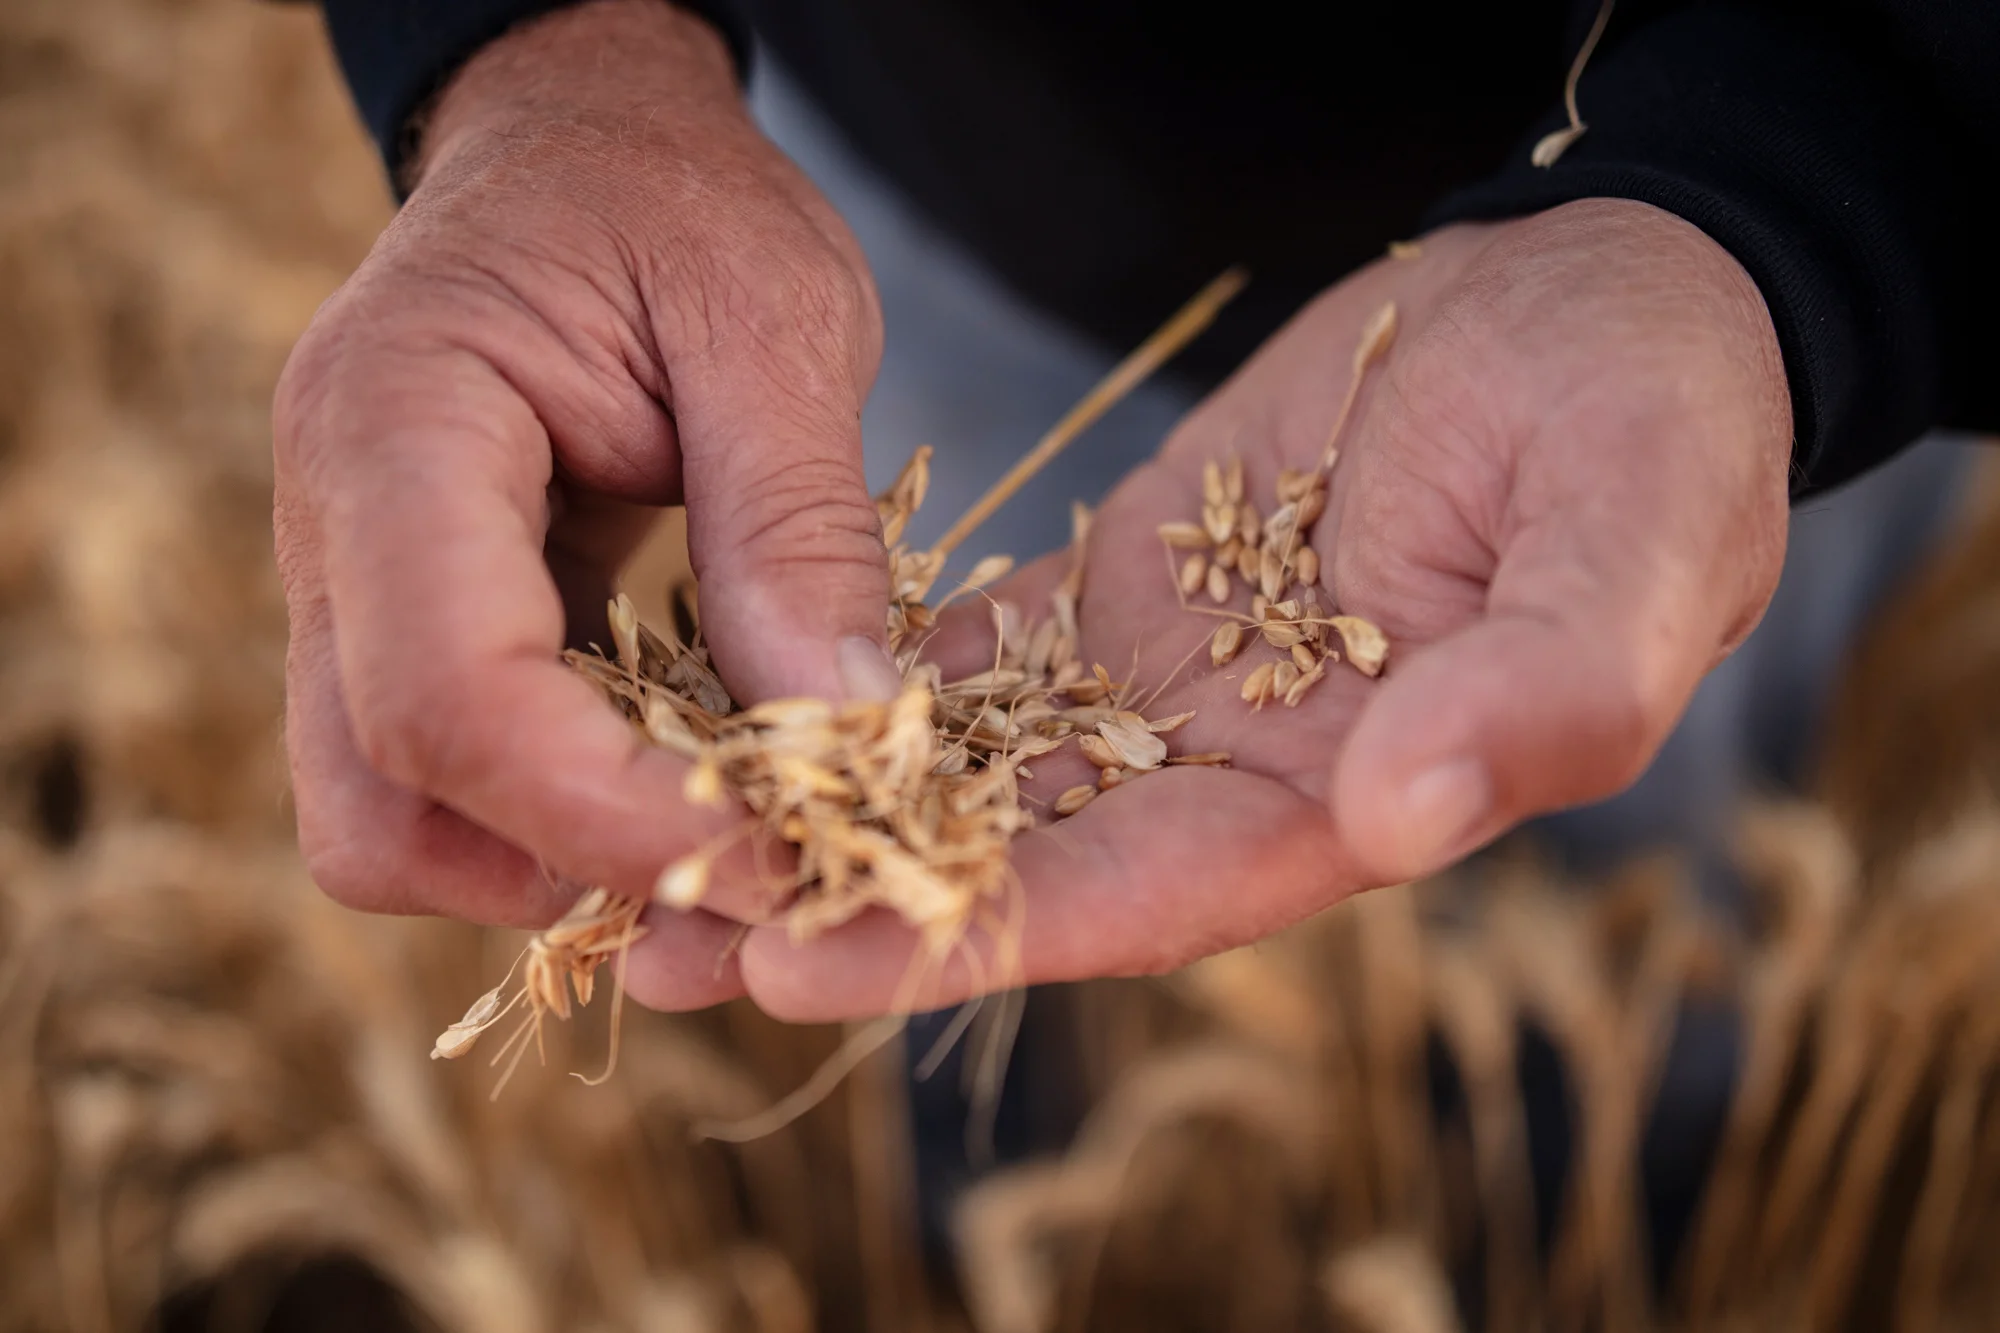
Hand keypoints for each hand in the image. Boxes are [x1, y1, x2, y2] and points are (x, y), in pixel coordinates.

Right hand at [273, 0, 900, 1009]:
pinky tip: (692, 772)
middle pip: (377, 805)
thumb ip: (796, 526)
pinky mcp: (416, 622)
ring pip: (392, 817)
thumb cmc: (674, 200)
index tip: (768, 851)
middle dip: (562, 869)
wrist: (585, 143)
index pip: (445, 696)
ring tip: (727, 823)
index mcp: (398, 425)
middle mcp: (334, 529)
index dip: (602, 812)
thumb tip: (843, 729)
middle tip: (748, 864)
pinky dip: (567, 808)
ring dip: (557, 859)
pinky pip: (454, 771)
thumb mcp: (774, 325)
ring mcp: (355, 586)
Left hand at [741, 199, 1791, 1018]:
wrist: (1591, 306)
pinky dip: (852, 682)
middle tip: (654, 937)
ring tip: (639, 836)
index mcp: (1356, 794)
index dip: (978, 937)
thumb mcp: (1644, 533)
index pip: (1146, 896)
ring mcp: (1167, 688)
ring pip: (968, 775)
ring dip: (816, 814)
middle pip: (1020, 864)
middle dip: (842, 906)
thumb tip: (1408, 815)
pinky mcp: (1116, 598)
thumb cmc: (1654, 416)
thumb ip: (1550, 685)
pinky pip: (970, 656)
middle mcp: (1238, 772)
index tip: (803, 962)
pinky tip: (727, 699)